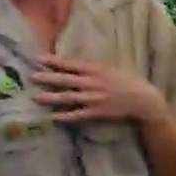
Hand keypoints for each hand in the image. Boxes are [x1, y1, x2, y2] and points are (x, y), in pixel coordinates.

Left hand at [31, 54, 167, 123]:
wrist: (143, 99)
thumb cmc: (128, 80)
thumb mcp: (112, 68)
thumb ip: (94, 67)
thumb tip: (74, 64)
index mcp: (97, 69)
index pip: (71, 64)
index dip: (54, 61)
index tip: (39, 59)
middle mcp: (93, 83)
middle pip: (65, 80)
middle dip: (47, 78)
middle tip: (31, 77)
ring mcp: (94, 98)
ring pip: (67, 98)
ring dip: (50, 97)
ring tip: (35, 98)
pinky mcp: (96, 112)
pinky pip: (77, 115)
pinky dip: (64, 116)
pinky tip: (52, 117)